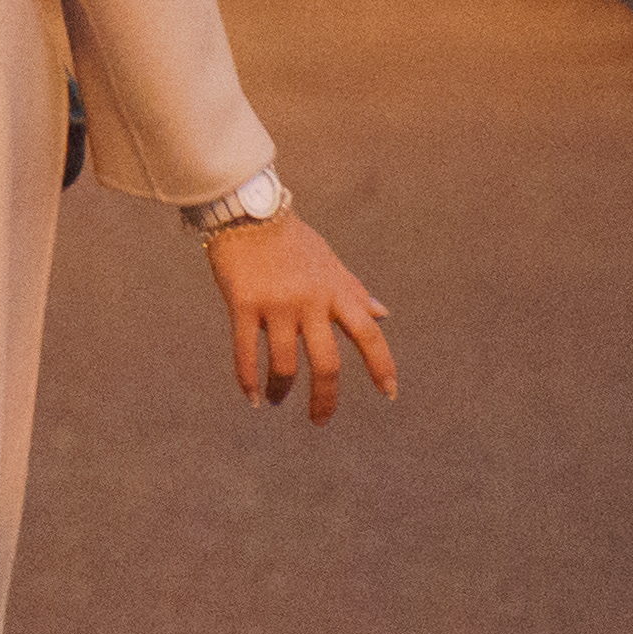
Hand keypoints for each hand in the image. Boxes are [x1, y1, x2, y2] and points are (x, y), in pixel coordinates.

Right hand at [204, 213, 397, 422]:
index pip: (367, 334)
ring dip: (282, 390)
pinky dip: (248, 381)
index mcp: (335, 291)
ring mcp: (276, 305)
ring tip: (277, 400)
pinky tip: (252, 397)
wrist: (247, 212)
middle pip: (326, 363)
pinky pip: (247, 353)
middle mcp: (310, 301)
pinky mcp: (243, 305)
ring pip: (285, 364)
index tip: (389, 393)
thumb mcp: (330, 262)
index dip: (381, 365)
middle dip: (325, 399)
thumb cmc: (291, 239)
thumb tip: (383, 315)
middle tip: (320, 421)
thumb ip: (354, 291)